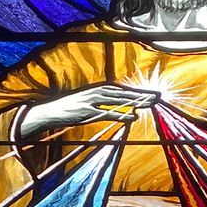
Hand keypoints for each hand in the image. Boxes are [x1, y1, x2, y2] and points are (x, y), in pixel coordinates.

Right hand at [18, 83, 158, 137]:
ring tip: (150, 104)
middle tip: (158, 97)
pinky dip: (122, 115)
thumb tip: (111, 108)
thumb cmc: (68, 109)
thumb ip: (100, 104)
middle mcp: (96, 93)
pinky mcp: (87, 112)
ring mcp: (91, 102)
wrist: (49, 112)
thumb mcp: (85, 103)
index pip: (121, 90)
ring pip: (118, 101)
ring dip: (135, 102)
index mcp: (97, 90)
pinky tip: (133, 117)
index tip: (151, 94)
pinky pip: (108, 114)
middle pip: (123, 93)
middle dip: (141, 95)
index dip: (137, 91)